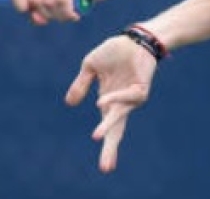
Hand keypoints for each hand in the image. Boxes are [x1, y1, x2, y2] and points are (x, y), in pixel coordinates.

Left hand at [9, 0, 124, 24]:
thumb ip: (42, 6)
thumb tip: (36, 19)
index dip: (21, 7)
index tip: (35, 15)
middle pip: (34, 1)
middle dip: (48, 15)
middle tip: (62, 14)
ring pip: (48, 4)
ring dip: (61, 16)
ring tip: (71, 13)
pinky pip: (62, 2)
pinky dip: (68, 14)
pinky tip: (76, 14)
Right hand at [66, 35, 158, 172]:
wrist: (133, 39)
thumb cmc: (114, 52)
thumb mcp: (90, 67)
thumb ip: (81, 85)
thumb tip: (69, 104)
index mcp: (110, 101)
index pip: (109, 128)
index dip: (107, 146)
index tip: (106, 168)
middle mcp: (121, 104)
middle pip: (116, 131)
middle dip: (110, 149)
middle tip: (105, 169)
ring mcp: (132, 98)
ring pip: (119, 116)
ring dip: (107, 126)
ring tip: (97, 137)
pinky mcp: (140, 90)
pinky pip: (126, 97)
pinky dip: (114, 98)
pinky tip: (101, 101)